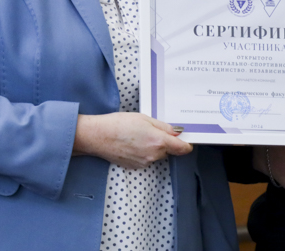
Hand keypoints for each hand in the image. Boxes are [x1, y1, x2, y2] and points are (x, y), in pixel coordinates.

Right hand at [73, 113, 191, 169]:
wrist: (98, 136)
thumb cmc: (118, 124)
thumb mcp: (144, 118)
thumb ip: (163, 127)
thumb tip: (176, 133)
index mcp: (159, 141)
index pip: (182, 149)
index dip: (186, 145)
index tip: (187, 141)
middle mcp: (153, 155)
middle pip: (167, 151)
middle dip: (163, 142)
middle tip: (150, 130)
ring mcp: (144, 163)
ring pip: (155, 155)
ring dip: (151, 147)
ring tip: (136, 136)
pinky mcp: (134, 166)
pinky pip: (145, 159)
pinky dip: (141, 152)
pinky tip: (130, 143)